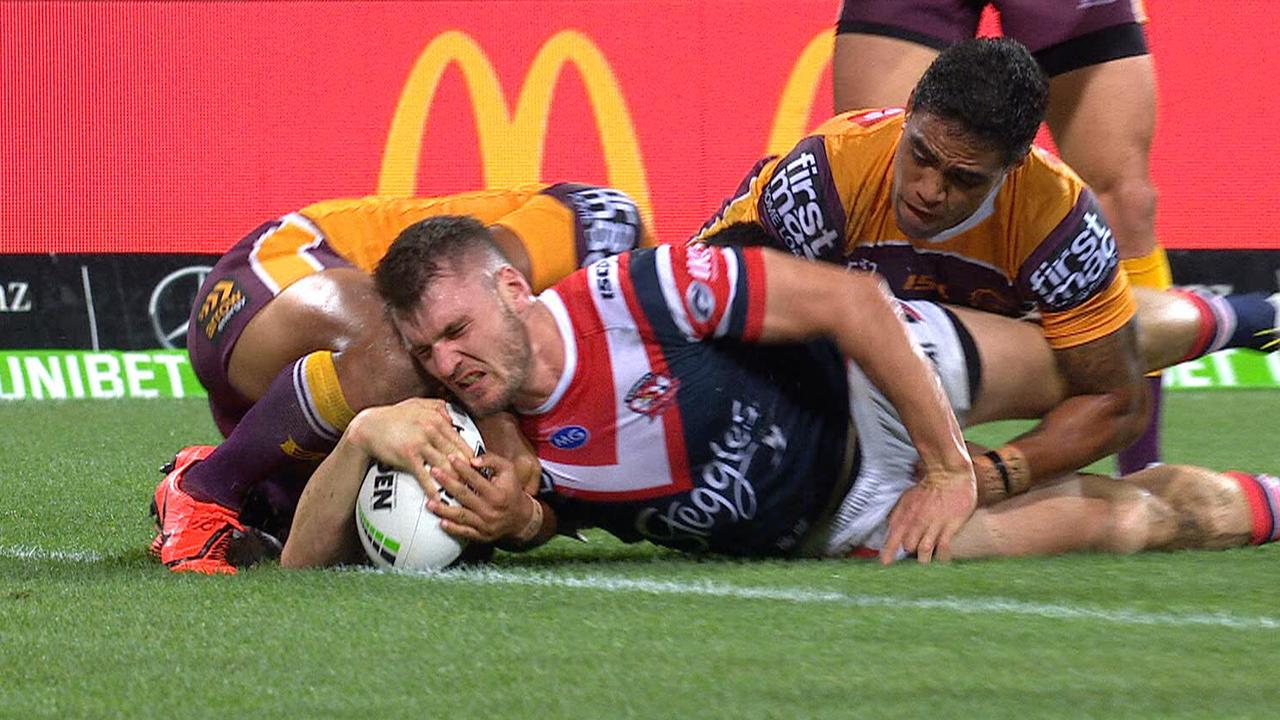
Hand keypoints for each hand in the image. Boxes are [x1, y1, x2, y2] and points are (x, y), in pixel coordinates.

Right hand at [346, 398, 475, 501]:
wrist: (369, 426)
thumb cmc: (394, 416)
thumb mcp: (417, 404)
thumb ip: (437, 406)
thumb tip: (452, 415)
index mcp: (437, 418)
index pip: (461, 441)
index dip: (472, 457)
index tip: (480, 469)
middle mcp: (431, 429)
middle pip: (456, 455)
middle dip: (468, 472)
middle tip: (477, 486)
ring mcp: (420, 443)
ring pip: (444, 466)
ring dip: (455, 481)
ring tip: (464, 494)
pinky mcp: (408, 456)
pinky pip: (424, 475)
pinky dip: (433, 488)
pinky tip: (439, 498)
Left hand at [428, 452, 537, 542]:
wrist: (521, 518)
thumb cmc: (512, 490)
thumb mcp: (508, 471)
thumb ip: (492, 461)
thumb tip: (473, 460)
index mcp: (497, 494)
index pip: (476, 479)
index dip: (462, 468)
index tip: (450, 458)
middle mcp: (491, 510)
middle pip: (465, 496)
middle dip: (447, 483)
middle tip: (434, 473)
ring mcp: (485, 524)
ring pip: (462, 516)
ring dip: (444, 510)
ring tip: (429, 503)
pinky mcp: (481, 535)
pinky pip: (464, 532)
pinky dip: (452, 528)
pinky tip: (441, 522)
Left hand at [880, 465, 975, 564]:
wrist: (949, 475)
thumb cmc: (928, 487)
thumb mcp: (906, 499)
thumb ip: (898, 515)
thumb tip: (890, 528)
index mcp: (905, 514)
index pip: (893, 537)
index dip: (888, 552)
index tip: (885, 564)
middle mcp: (917, 521)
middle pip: (908, 546)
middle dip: (910, 554)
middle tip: (912, 564)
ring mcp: (934, 524)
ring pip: (924, 550)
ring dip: (924, 560)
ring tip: (925, 566)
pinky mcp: (950, 526)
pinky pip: (943, 547)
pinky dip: (941, 556)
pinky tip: (941, 560)